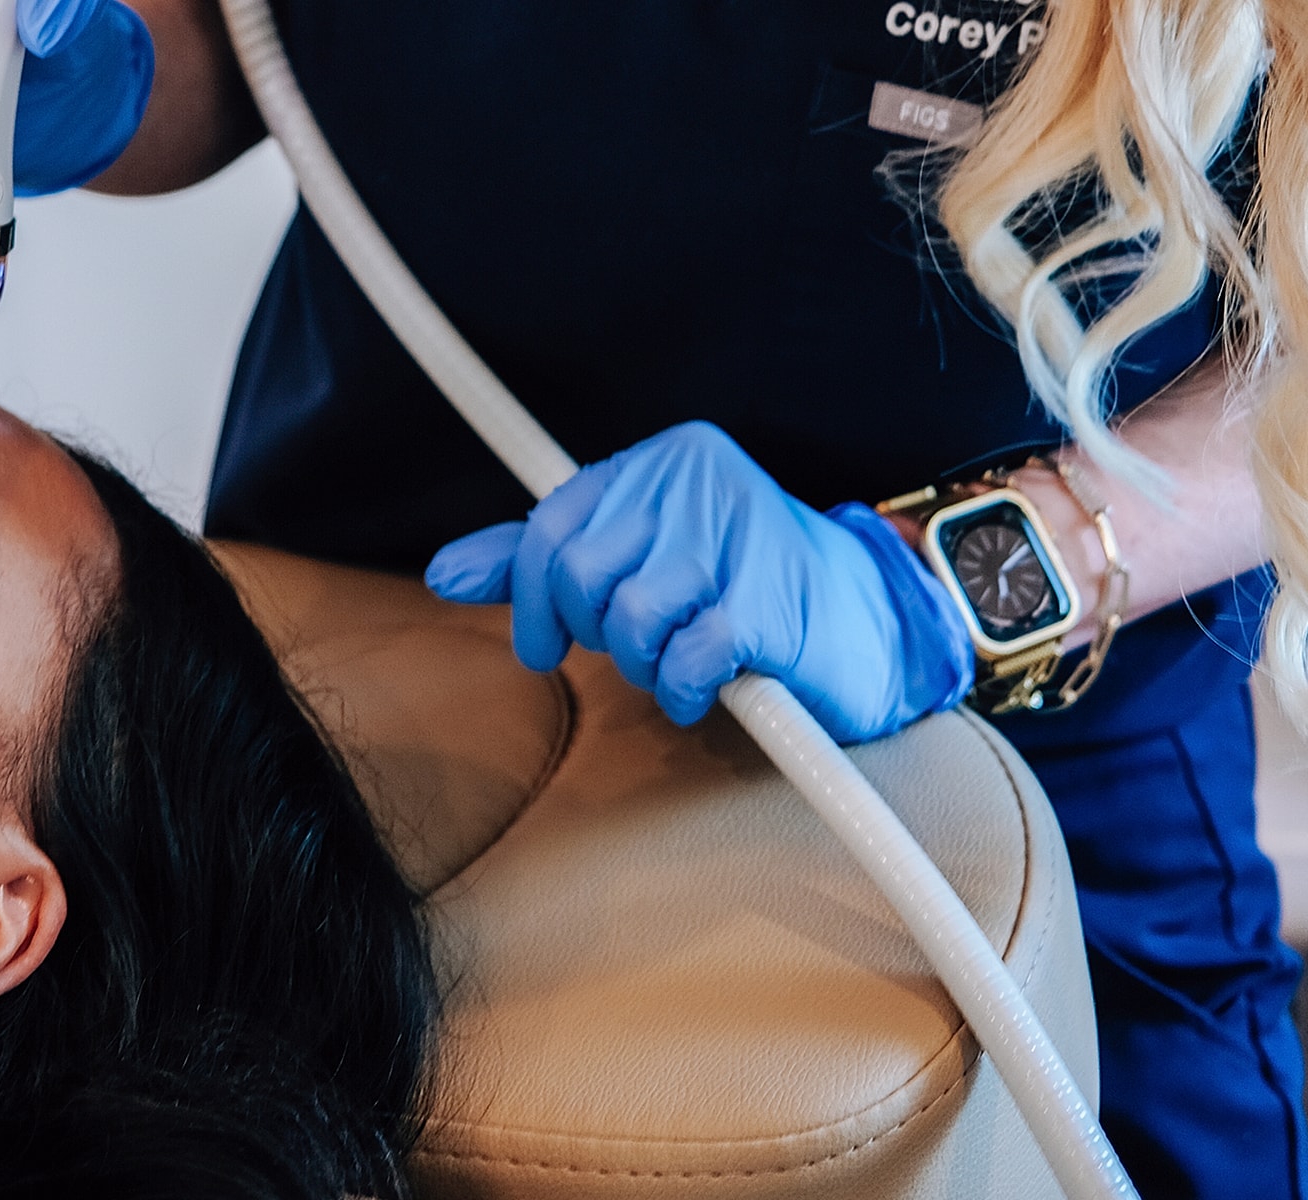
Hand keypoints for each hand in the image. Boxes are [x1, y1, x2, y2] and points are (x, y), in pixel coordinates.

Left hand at [425, 422, 975, 743]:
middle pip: (578, 576)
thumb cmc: (737, 588)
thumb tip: (444, 574)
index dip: (531, 599)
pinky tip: (703, 685)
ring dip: (642, 664)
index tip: (544, 644)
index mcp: (662, 461)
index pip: (551, 526)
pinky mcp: (766, 605)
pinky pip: (681, 658)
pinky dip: (681, 688)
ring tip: (677, 662)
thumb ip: (541, 559)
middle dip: (596, 633)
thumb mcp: (636, 558)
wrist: (864, 623)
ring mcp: (736, 540)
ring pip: (625, 619)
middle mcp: (697, 483)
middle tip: (638, 649)